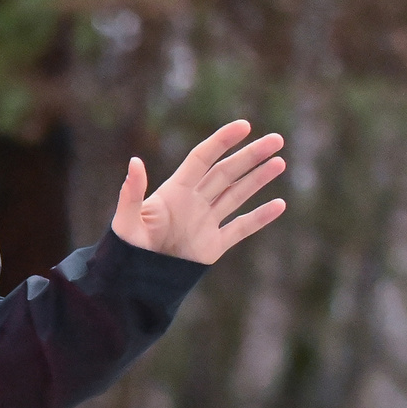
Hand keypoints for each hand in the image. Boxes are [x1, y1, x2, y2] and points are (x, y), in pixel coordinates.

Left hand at [111, 119, 286, 263]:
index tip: (244, 126)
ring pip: (237, 194)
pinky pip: (241, 228)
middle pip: (227, 172)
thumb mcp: (126, 220)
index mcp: (174, 191)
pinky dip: (260, 217)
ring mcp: (206, 222)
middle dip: (251, 155)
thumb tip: (135, 162)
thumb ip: (132, 193)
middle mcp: (194, 201)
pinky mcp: (214, 245)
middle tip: (276, 140)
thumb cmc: (127, 249)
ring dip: (258, 178)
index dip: (222, 141)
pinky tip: (280, 205)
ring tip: (280, 162)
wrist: (136, 281)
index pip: (203, 158)